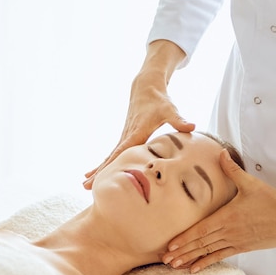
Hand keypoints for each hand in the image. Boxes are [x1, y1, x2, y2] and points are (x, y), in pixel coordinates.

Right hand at [83, 69, 194, 189]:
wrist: (146, 88)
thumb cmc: (159, 100)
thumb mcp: (170, 110)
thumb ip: (178, 120)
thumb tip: (191, 127)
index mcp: (136, 132)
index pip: (121, 152)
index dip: (111, 165)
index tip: (101, 175)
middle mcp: (127, 136)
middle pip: (110, 158)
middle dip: (98, 172)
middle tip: (84, 186)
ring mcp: (124, 137)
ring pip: (109, 157)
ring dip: (98, 171)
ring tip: (84, 185)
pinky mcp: (125, 137)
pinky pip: (113, 154)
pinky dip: (105, 164)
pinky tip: (97, 173)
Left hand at [162, 149, 275, 271]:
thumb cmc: (272, 200)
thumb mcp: (251, 183)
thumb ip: (232, 169)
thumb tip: (221, 152)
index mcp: (227, 216)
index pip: (201, 230)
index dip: (184, 238)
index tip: (170, 245)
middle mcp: (229, 231)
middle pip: (200, 243)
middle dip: (181, 252)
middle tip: (164, 258)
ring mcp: (236, 241)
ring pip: (208, 252)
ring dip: (190, 259)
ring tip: (173, 265)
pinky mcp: (243, 247)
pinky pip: (220, 256)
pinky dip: (206, 263)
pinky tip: (194, 269)